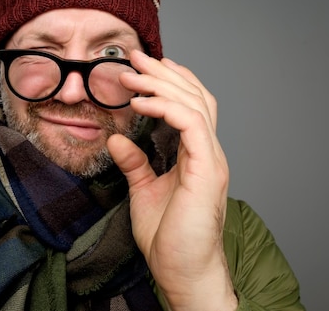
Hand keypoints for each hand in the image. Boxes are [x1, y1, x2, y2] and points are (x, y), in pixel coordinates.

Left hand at [107, 50, 237, 310]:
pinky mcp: (206, 170)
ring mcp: (211, 159)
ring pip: (194, 103)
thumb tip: (118, 139)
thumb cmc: (169, 238)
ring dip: (161, 84)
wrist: (182, 271)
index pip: (190, 105)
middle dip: (163, 73)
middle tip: (135, 57)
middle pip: (194, 96)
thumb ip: (136, 163)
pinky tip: (141, 102)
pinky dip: (166, 107)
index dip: (169, 82)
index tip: (142, 68)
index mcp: (196, 154)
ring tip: (133, 72)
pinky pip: (190, 124)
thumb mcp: (144, 190)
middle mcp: (208, 151)